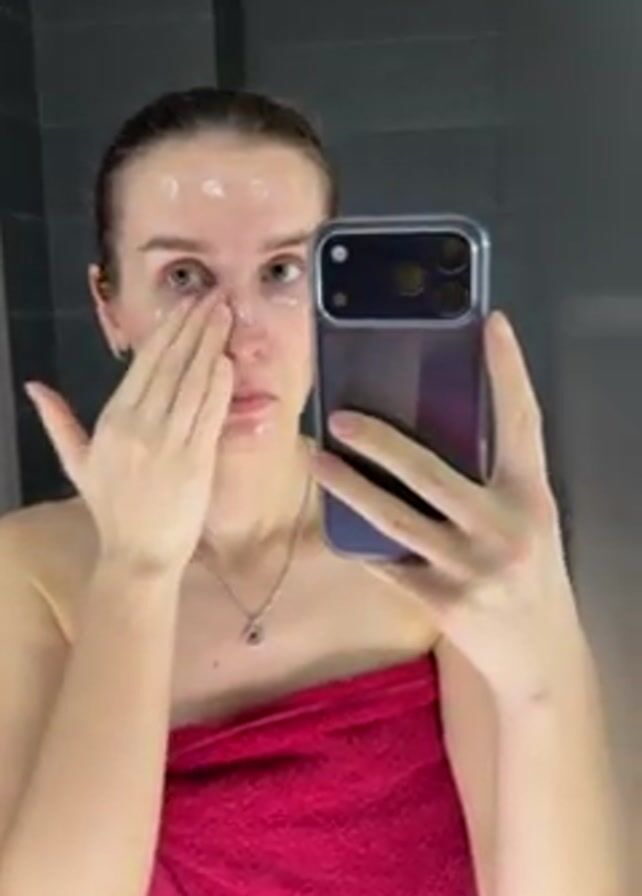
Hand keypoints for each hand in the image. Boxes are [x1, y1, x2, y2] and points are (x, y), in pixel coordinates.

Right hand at [25, 295, 233, 574]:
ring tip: (225, 315)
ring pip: (193, 381)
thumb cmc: (112, 508)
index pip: (145, 363)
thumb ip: (58, 421)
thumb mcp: (78, 462)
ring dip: (211, 344)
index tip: (186, 305)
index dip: (169, 330)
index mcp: (113, 420)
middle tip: (214, 295)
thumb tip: (33, 386)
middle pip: (172, 363)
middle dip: (195, 325)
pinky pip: (210, 413)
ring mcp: (170, 441)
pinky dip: (220, 384)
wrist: (138, 554)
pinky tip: (228, 360)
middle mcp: (140, 424)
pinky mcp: (197, 459)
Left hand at [310, 310, 583, 701]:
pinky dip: (359, 541)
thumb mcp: (526, 520)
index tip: (491, 323)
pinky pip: (388, 563)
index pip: (523, 420)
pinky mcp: (443, 603)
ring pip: (395, 519)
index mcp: (530, 496)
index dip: (508, 370)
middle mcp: (504, 528)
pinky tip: (334, 520)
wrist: (540, 657)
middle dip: (380, 441)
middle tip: (338, 415)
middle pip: (430, 472)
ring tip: (315, 458)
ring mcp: (471, 568)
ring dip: (349, 487)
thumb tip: (433, 429)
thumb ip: (491, 481)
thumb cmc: (531, 574)